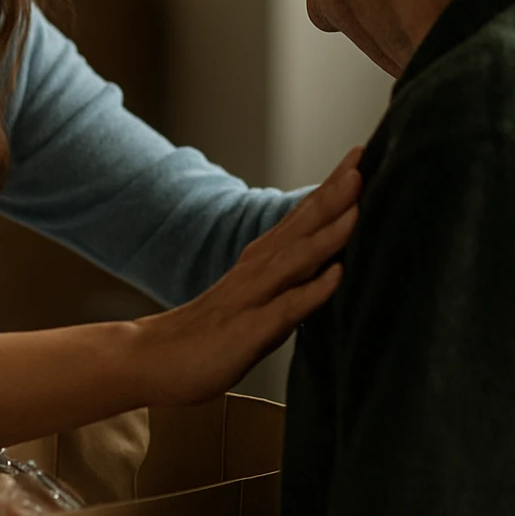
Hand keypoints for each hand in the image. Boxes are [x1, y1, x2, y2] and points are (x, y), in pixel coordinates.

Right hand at [131, 145, 362, 406]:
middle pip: (301, 226)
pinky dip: (311, 291)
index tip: (359, 156)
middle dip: (334, 194)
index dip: (331, 188)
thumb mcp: (256, 298)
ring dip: (328, 232)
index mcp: (262, 261)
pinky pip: (284, 309)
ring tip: (357, 205)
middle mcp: (258, 270)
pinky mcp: (247, 331)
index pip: (302, 217)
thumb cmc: (210, 334)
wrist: (153, 359)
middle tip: (361, 160)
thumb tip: (329, 266)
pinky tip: (337, 276)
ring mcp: (252, 298)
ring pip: (295, 259)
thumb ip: (288, 280)